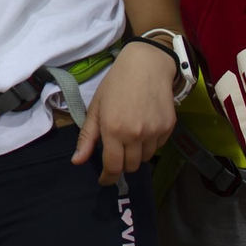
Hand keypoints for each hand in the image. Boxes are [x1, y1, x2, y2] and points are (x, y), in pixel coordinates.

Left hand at [72, 46, 176, 185]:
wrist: (146, 65)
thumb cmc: (116, 84)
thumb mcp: (96, 107)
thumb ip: (87, 137)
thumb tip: (77, 161)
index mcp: (114, 129)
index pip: (113, 166)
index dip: (108, 177)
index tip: (104, 180)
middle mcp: (135, 134)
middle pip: (131, 166)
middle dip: (122, 164)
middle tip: (116, 152)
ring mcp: (154, 132)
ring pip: (145, 158)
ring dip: (136, 155)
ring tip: (130, 137)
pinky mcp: (169, 127)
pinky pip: (157, 146)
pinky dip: (149, 144)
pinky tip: (144, 127)